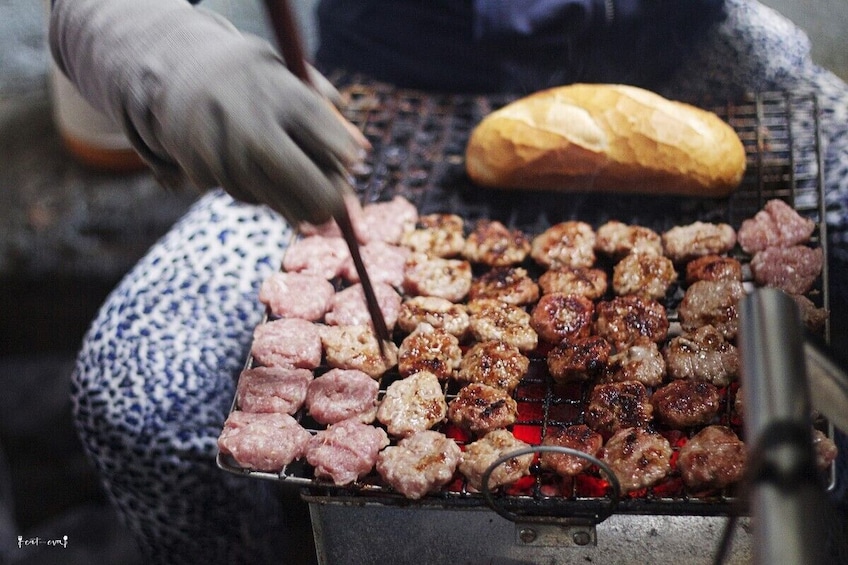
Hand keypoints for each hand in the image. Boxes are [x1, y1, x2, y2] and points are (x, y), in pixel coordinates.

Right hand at [51, 0, 365, 225]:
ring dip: (294, 200)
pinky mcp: (205, 172)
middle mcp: (255, 125)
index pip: (334, 145)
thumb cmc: (254, 78)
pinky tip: (252, 167)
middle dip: (329, 202)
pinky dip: (260, 192)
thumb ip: (328, 113)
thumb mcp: (292, 77)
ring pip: (281, 202)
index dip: (345, 160)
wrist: (177, 72)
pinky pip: (250, 199)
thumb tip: (360, 154)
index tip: (347, 161)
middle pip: (313, 189)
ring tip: (286, 170)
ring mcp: (227, 153)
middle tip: (333, 203)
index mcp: (284, 94)